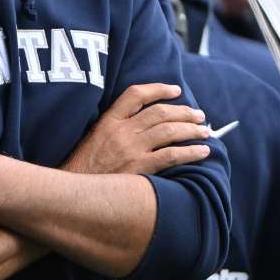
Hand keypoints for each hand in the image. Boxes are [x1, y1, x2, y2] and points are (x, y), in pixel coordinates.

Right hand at [63, 83, 209, 175]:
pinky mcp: (139, 167)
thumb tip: (140, 124)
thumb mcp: (92, 139)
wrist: (74, 190)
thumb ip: (114, 128)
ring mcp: (131, 149)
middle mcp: (121, 131)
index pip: (136, 94)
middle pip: (159, 112)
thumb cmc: (83, 168)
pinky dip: (190, 152)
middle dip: (184, 111)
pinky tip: (202, 152)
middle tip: (199, 114)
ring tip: (205, 131)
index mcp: (108, 121)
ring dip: (191, 129)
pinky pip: (171, 155)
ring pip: (168, 131)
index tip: (176, 90)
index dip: (159, 89)